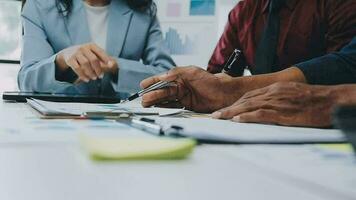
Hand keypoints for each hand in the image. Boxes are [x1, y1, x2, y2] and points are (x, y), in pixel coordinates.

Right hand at [56, 43, 117, 82]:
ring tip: (94, 78)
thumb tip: (113, 65)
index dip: (106, 59)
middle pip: (93, 59)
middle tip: (101, 76)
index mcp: (91, 45)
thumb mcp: (94, 53)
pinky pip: (77, 68)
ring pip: (85, 64)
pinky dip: (83, 75)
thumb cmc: (86, 54)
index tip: (110, 66)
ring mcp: (76, 53)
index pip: (100, 52)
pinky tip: (87, 79)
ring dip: (91, 72)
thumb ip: (103, 59)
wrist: (68, 52)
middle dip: (98, 69)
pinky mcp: (70, 59)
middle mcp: (83, 48)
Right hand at [140, 66, 240, 111]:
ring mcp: (183, 97)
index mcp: (180, 77)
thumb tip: (162, 77)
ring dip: (156, 102)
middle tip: (143, 99)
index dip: (152, 82)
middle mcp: (180, 87)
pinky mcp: (187, 107)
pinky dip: (165, 108)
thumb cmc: (210, 81)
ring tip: (147, 104)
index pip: (162, 80)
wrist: (224, 94)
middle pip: (162, 91)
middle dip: (152, 94)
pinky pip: (173, 107)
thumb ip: (176, 73)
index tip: (142, 85)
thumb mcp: (192, 72)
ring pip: (166, 100)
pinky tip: (158, 109)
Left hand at [212, 82, 337, 126]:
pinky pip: (261, 114)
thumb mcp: (291, 93)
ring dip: (231, 112)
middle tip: (214, 115)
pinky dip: (247, 117)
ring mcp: (276, 102)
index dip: (235, 103)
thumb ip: (277, 97)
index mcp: (274, 88)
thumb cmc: (312, 98)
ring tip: (218, 118)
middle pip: (244, 100)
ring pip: (248, 106)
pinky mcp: (282, 112)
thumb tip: (265, 106)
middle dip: (228, 108)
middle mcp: (272, 93)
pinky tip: (237, 120)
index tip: (225, 109)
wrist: (329, 99)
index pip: (249, 95)